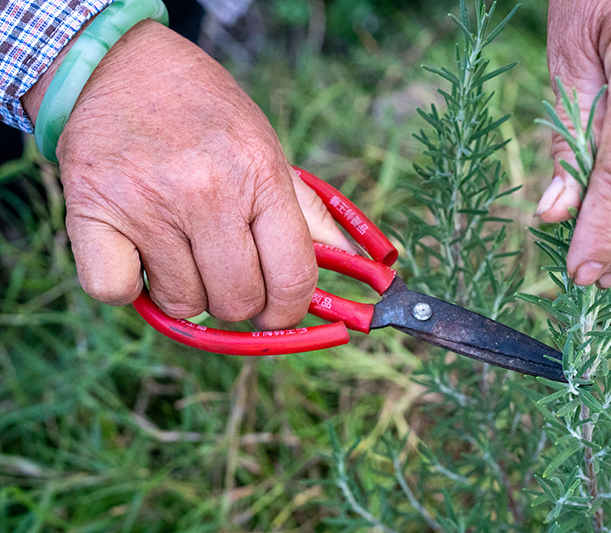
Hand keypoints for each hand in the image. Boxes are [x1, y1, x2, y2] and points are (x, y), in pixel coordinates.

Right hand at [23, 20, 350, 329]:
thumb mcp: (267, 149)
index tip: (278, 312)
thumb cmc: (205, 114)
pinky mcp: (91, 211)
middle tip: (228, 273)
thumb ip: (308, 214)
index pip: (293, 278)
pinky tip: (138, 253)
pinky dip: (129, 286)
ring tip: (181, 247)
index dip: (290, 311)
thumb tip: (354, 264)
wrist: (119, 66)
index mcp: (259, 175)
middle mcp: (206, 191)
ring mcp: (146, 204)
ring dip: (187, 290)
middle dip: (240, 302)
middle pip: (238, 302)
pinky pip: (117, 293)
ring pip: (182, 305)